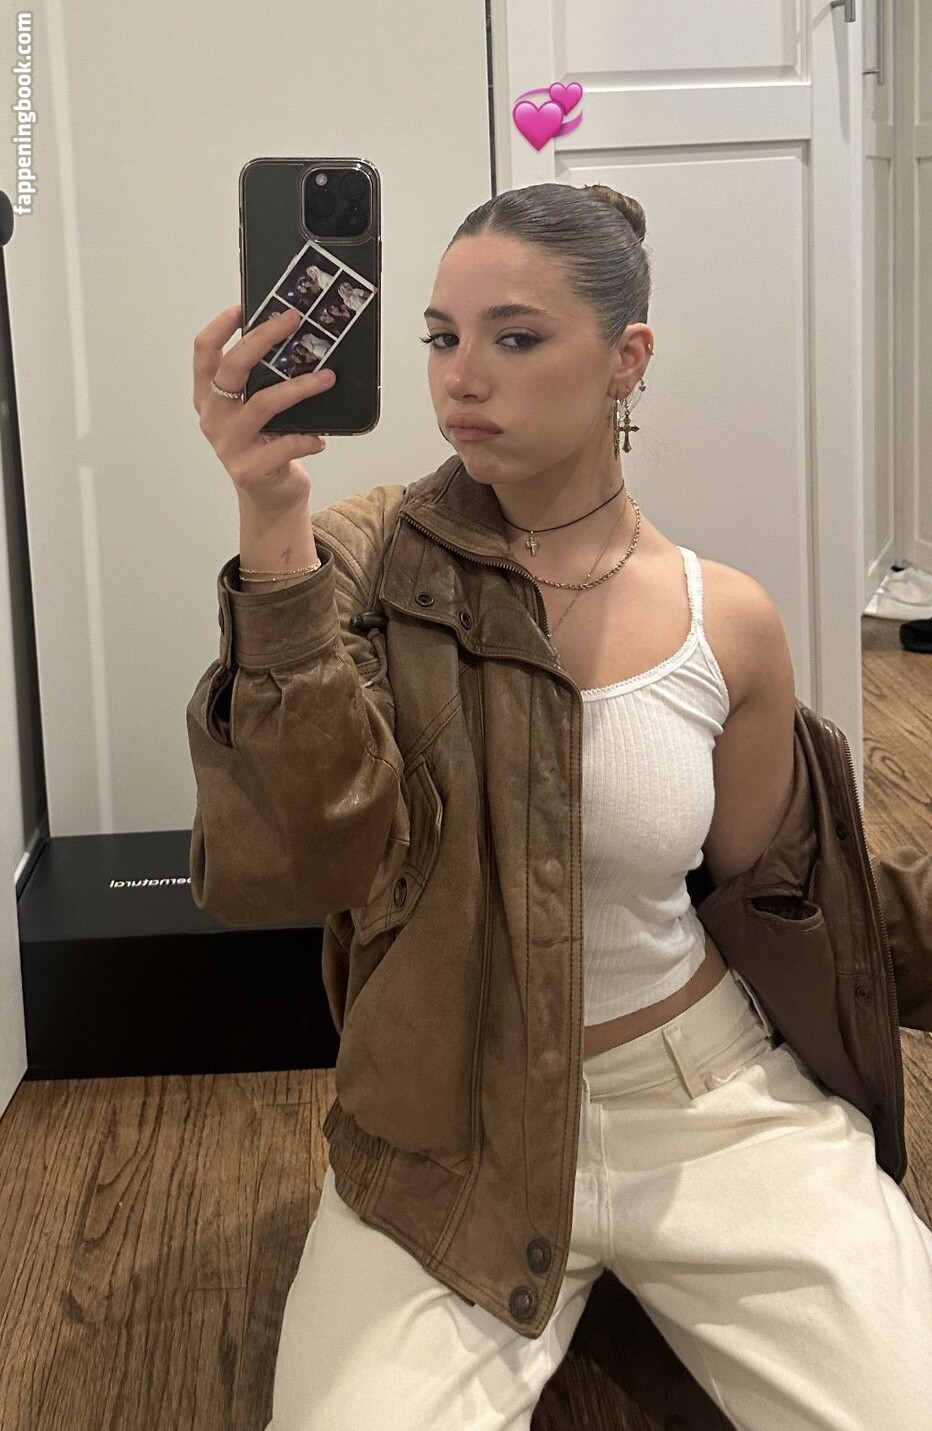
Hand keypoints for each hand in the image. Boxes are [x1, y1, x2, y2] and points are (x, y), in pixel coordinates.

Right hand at [193, 304, 336, 511]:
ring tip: (327, 378)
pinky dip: (308, 439)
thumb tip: (295, 340)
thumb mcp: (257, 409)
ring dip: (300, 387)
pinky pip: (285, 444)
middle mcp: (213, 417)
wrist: (270, 498)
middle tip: (293, 320)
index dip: (222, 325)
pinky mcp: (249, 468)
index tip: (246, 305)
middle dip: (263, 338)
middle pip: (232, 368)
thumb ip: (262, 382)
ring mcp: (228, 444)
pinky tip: (320, 439)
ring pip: (263, 403)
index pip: (204, 351)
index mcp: (208, 397)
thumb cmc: (266, 446)